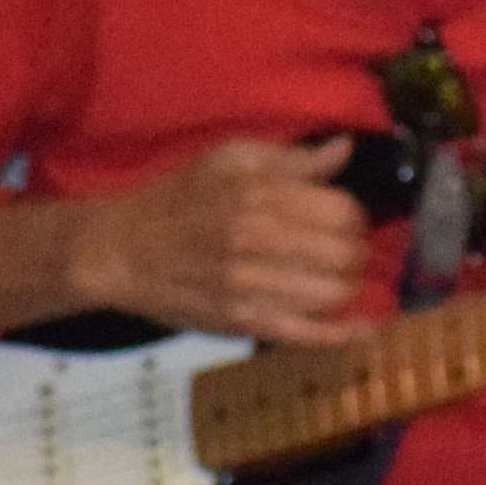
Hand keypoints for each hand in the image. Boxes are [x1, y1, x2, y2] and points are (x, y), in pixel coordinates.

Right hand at [23, 137, 378, 345]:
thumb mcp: (228, 159)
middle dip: (356, 251)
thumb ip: (290, 158)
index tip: (343, 218)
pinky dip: (342, 335)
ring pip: (334, 294)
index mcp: (258, 197)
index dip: (354, 216)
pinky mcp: (239, 323)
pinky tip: (365, 328)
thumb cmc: (178, 198)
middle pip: (346, 255)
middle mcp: (256, 243)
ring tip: (338, 277)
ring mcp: (249, 288)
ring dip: (349, 285)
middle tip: (343, 249)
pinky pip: (305, 336)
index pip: (343, 212)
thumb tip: (344, 149)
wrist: (120, 250)